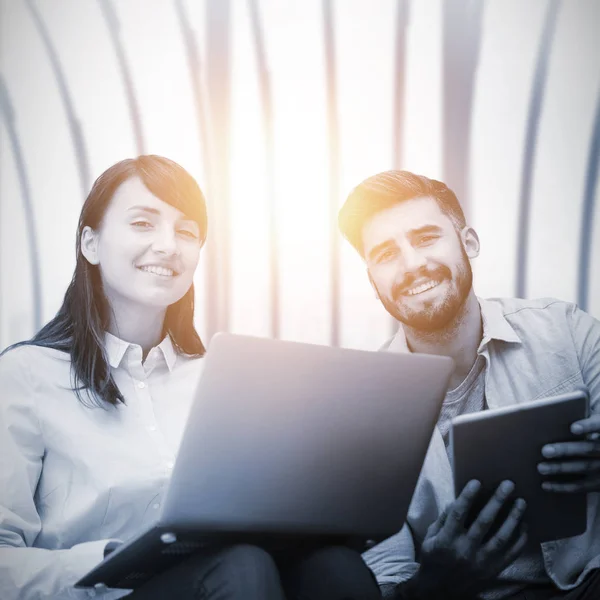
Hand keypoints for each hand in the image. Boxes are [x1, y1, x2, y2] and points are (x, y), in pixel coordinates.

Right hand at [406, 480, 527, 599]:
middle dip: (497, 502)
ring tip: (521, 502)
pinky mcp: (493, 571)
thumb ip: (444, 519)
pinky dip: (519, 539)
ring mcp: (481, 563)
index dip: (467, 497)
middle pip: (484, 523)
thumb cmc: (434, 558)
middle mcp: (465, 551)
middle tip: (508, 485)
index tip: (477, 482)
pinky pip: (510, 554)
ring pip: (501, 538)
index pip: (458, 515)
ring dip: (513, 518)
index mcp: (446, 541)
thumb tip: (457, 500)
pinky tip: (524, 525)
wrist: (441, 591)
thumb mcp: (431, 537)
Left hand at [538, 414, 599, 492]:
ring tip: (541, 468)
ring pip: (584, 467)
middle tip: (545, 451)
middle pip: (588, 449)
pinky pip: (581, 486)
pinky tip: (545, 485)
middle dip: (566, 450)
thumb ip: (584, 421)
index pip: (599, 426)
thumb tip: (555, 414)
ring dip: (561, 468)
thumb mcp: (594, 423)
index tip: (573, 428)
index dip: (588, 427)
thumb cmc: (593, 431)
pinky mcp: (598, 483)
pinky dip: (562, 487)